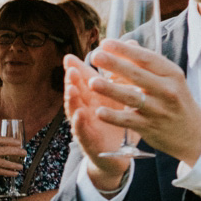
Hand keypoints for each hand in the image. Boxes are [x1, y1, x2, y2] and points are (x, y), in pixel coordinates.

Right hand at [0, 136, 26, 192]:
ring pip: (1, 162)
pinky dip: (7, 172)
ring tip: (21, 166)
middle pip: (1, 150)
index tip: (19, 142)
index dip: (9, 140)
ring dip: (13, 164)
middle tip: (25, 153)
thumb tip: (13, 148)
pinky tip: (14, 173)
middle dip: (15, 151)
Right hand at [63, 56, 129, 186]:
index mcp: (97, 97)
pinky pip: (84, 131)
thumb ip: (122, 75)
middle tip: (70, 66)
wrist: (120, 155)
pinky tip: (80, 115)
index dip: (80, 68)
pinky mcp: (90, 141)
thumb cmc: (120, 119)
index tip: (73, 55)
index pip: (87, 80)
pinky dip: (80, 123)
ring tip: (71, 87)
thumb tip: (130, 45)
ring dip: (73, 98)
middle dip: (73, 79)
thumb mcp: (122, 96)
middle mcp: (88, 109)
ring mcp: (87, 125)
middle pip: (78, 91)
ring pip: (77, 109)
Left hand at [80, 41, 200, 165]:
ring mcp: (159, 110)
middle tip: (95, 56)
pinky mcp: (149, 126)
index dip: (125, 50)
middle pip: (138, 75)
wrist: (193, 133)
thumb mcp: (170, 79)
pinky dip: (113, 117)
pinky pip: (128, 120)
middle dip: (115, 64)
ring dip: (111, 90)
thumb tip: (126, 43)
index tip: (106, 42)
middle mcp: (167, 90)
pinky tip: (99, 112)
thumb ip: (148, 63)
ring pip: (131, 98)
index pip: (147, 58)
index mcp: (172, 74)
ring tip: (92, 82)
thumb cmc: (176, 101)